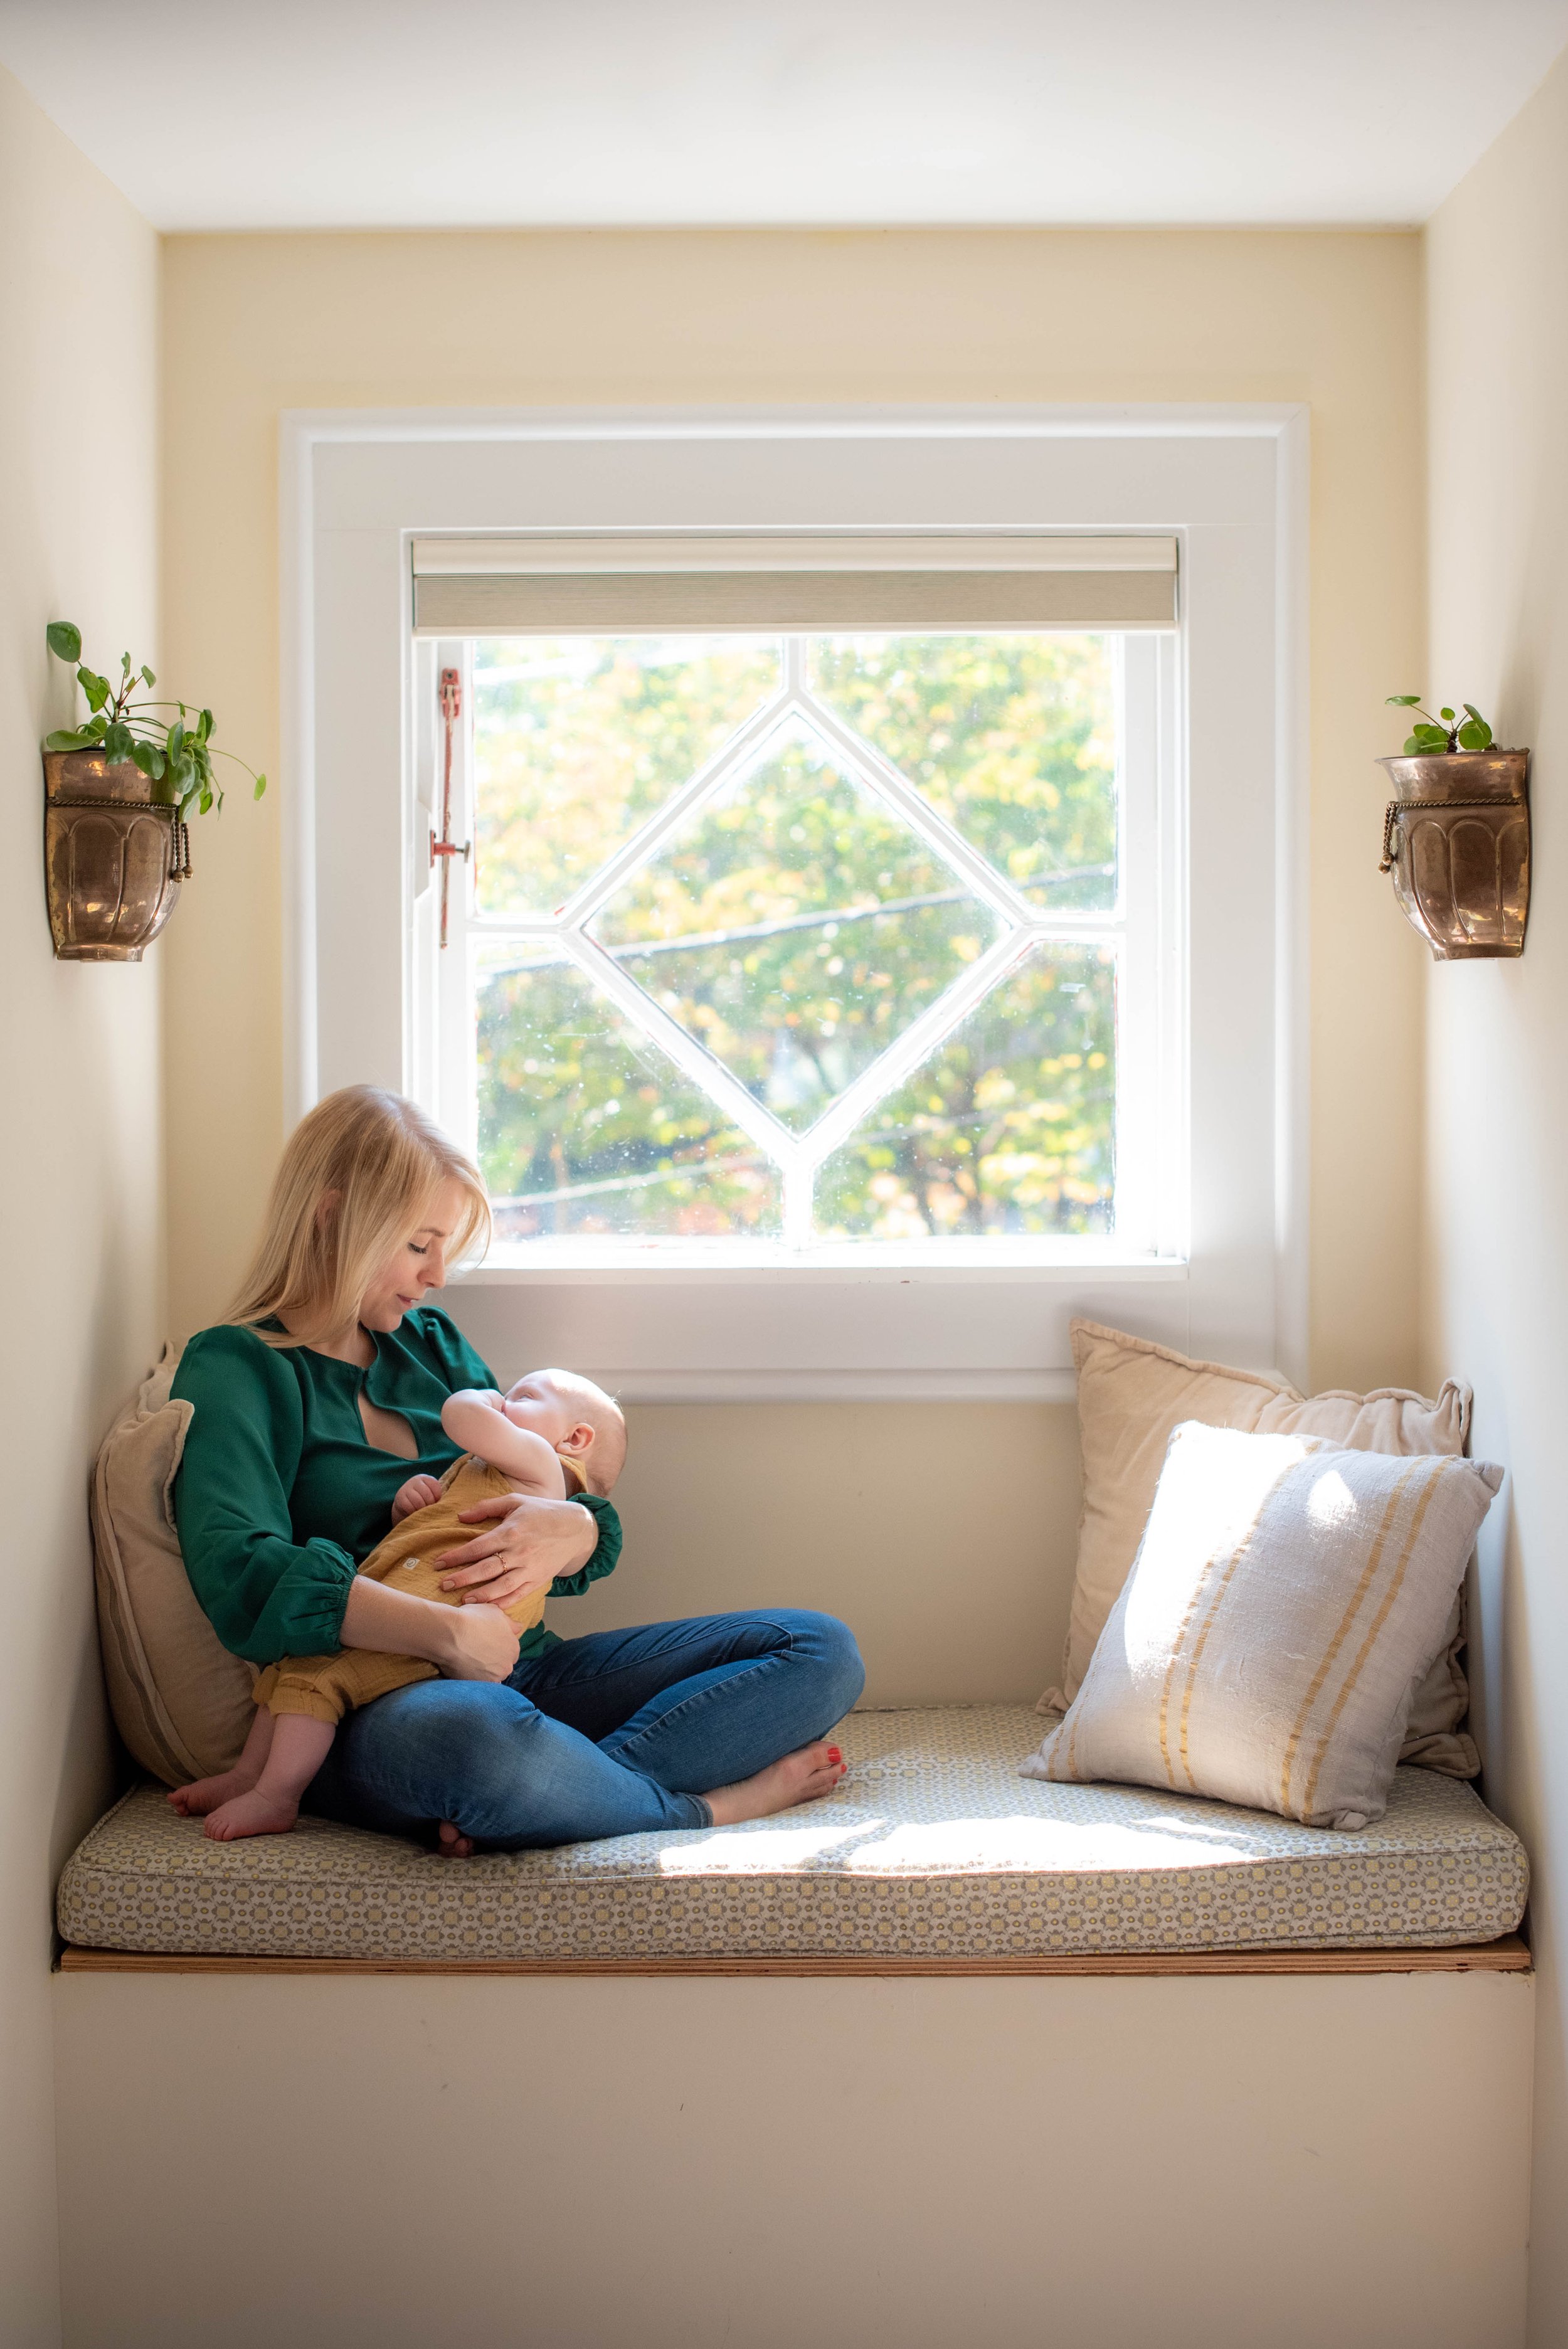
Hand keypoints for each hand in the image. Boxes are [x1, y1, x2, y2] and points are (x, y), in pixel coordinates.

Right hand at [392, 1473, 442, 1522]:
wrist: (405, 1506)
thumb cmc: (423, 1501)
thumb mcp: (431, 1495)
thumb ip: (438, 1496)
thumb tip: (444, 1504)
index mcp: (426, 1478)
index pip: (435, 1486)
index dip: (437, 1497)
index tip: (435, 1502)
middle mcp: (415, 1480)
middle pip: (427, 1495)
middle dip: (429, 1505)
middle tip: (428, 1508)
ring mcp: (406, 1488)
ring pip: (418, 1502)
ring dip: (421, 1510)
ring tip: (421, 1511)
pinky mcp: (400, 1497)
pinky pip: (409, 1507)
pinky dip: (413, 1512)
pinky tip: (413, 1512)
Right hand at [434, 1602, 520, 1682]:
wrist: (450, 1634)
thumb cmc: (473, 1620)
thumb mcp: (495, 1613)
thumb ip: (510, 1623)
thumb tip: (518, 1627)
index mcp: (514, 1649)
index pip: (510, 1651)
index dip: (499, 1646)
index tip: (487, 1642)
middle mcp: (506, 1666)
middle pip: (502, 1665)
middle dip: (493, 1660)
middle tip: (477, 1651)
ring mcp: (491, 1678)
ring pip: (490, 1676)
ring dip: (483, 1670)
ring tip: (468, 1659)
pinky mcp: (476, 1686)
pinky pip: (476, 1683)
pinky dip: (472, 1677)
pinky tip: (463, 1668)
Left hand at [435, 1493, 595, 1608]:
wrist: (576, 1528)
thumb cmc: (543, 1512)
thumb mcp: (516, 1501)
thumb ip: (487, 1507)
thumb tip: (461, 1517)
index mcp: (511, 1531)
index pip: (477, 1547)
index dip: (456, 1556)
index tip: (439, 1562)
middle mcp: (519, 1552)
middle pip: (485, 1569)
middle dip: (462, 1578)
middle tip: (443, 1585)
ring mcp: (529, 1568)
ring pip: (501, 1587)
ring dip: (481, 1595)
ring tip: (463, 1600)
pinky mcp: (538, 1580)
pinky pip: (518, 1595)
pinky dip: (503, 1603)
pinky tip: (489, 1608)